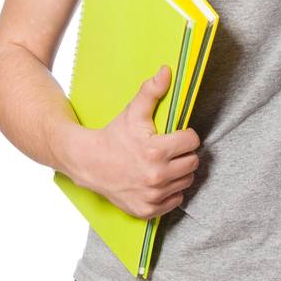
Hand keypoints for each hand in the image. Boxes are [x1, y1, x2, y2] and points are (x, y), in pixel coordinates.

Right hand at [62, 66, 200, 219]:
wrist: (87, 164)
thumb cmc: (113, 136)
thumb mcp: (132, 113)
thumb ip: (151, 91)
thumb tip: (166, 70)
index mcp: (156, 151)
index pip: (193, 141)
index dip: (185, 135)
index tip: (174, 135)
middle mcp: (156, 176)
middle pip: (193, 162)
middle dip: (184, 154)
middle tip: (169, 150)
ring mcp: (152, 195)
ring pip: (187, 181)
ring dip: (179, 172)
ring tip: (163, 164)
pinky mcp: (147, 210)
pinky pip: (176, 200)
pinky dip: (171, 191)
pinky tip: (158, 180)